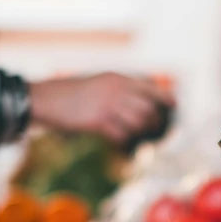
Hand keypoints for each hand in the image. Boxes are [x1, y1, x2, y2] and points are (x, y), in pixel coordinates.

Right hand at [29, 73, 174, 145]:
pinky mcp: (98, 122)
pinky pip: (122, 135)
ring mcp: (108, 105)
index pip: (151, 88)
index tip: (174, 105)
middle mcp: (116, 90)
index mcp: (117, 79)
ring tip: (134, 135)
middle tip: (151, 129)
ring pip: (138, 123)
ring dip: (139, 132)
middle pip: (149, 109)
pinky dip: (123, 141)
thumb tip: (140, 101)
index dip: (165, 97)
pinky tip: (118, 142)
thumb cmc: (72, 93)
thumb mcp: (98, 82)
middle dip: (153, 122)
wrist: (46, 98)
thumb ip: (119, 89)